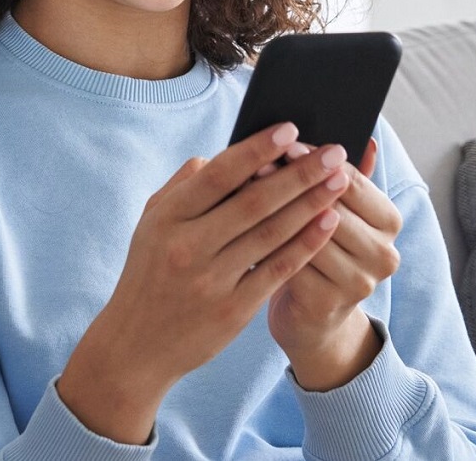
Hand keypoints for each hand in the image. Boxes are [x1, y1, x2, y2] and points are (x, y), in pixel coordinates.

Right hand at [58, 122, 353, 443]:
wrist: (136, 345)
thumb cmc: (149, 273)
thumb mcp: (152, 223)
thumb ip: (185, 185)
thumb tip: (225, 155)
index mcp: (167, 218)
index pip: (218, 175)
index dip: (256, 149)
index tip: (291, 129)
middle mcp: (188, 247)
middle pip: (253, 202)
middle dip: (298, 174)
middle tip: (334, 151)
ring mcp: (211, 281)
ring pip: (271, 234)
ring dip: (311, 205)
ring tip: (339, 181)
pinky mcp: (233, 310)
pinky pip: (277, 270)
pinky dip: (305, 244)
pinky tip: (328, 223)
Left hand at [266, 138, 402, 390]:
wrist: (313, 320)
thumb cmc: (322, 252)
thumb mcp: (340, 213)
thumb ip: (351, 178)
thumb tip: (365, 137)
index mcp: (390, 221)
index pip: (352, 180)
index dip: (315, 161)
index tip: (285, 141)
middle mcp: (383, 253)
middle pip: (331, 206)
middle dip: (291, 182)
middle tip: (257, 161)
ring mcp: (358, 282)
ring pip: (309, 235)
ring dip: (273, 211)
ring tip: (243, 189)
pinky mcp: (327, 304)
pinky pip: (290, 264)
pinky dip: (264, 243)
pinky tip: (240, 227)